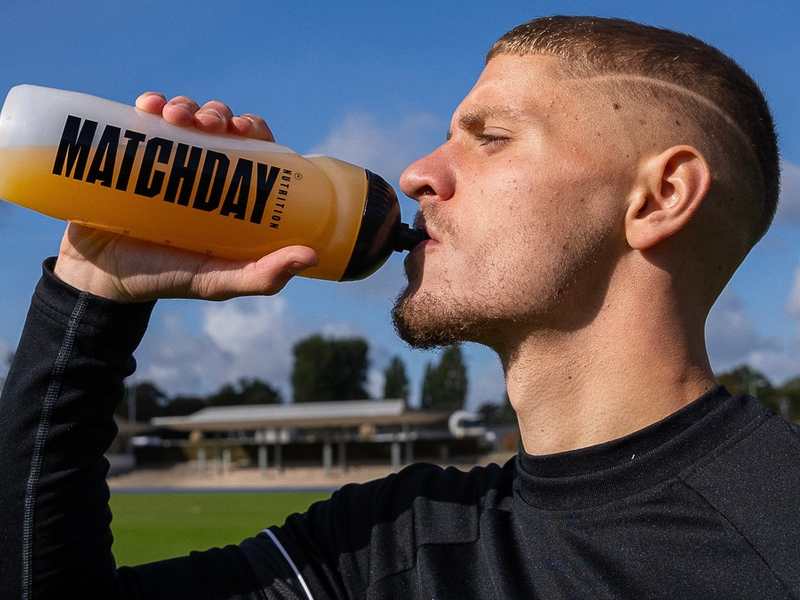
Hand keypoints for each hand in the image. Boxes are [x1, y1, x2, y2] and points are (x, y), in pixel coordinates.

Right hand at [53, 94, 318, 301]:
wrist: (100, 275)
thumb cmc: (166, 278)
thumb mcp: (217, 281)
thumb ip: (261, 276)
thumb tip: (311, 256)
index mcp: (230, 193)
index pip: (254, 148)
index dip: (254, 129)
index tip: (243, 128)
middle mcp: (202, 170)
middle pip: (219, 126)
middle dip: (217, 113)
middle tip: (207, 123)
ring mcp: (166, 158)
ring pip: (184, 115)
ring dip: (185, 105)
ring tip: (173, 116)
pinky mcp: (130, 152)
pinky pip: (143, 117)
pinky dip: (150, 103)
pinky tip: (149, 105)